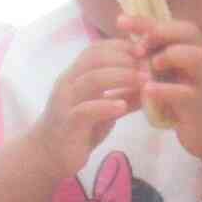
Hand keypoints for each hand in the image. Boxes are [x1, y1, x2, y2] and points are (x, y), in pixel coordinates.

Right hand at [28, 39, 140, 178]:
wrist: (49, 155)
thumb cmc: (80, 128)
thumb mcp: (105, 108)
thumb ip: (124, 95)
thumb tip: (153, 85)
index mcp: (76, 75)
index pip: (96, 49)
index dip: (120, 46)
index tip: (144, 49)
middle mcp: (68, 83)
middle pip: (95, 59)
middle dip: (125, 58)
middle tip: (148, 65)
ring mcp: (66, 102)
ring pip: (92, 79)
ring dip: (121, 77)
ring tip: (144, 81)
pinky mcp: (68, 123)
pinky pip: (86, 110)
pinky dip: (106, 105)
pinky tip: (123, 107)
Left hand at [118, 15, 201, 152]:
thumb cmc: (190, 103)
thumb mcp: (173, 78)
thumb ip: (154, 63)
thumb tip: (123, 50)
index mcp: (193, 50)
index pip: (172, 26)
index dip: (146, 21)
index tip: (120, 22)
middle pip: (189, 32)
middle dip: (159, 32)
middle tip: (137, 46)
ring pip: (196, 57)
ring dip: (170, 56)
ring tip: (151, 65)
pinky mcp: (200, 105)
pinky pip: (185, 93)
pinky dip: (164, 90)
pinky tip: (147, 91)